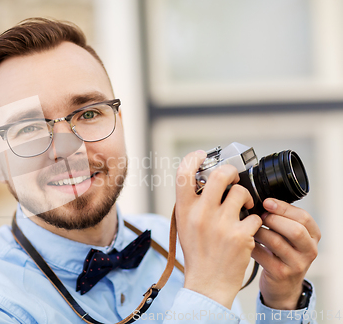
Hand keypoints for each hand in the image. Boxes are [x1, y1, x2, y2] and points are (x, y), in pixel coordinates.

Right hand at [175, 151, 262, 308]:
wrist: (208, 282)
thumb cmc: (197, 252)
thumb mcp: (185, 224)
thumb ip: (192, 202)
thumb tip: (205, 178)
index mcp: (184, 209)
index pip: (184, 173)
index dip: (194, 157)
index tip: (203, 156)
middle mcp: (201, 214)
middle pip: (220, 174)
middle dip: (232, 172)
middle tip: (234, 179)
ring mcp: (221, 224)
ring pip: (242, 193)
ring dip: (247, 198)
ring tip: (245, 208)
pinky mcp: (239, 235)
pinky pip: (254, 216)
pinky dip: (254, 222)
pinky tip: (247, 230)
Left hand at [252, 198, 319, 309]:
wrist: (282, 285)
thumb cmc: (281, 253)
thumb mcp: (289, 236)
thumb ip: (283, 219)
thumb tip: (263, 200)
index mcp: (313, 236)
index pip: (304, 217)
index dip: (283, 207)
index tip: (267, 202)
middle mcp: (309, 250)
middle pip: (295, 230)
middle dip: (273, 220)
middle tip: (258, 216)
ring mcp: (297, 264)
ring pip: (277, 242)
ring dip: (259, 231)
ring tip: (250, 228)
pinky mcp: (281, 274)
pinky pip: (263, 255)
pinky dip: (251, 245)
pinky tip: (245, 241)